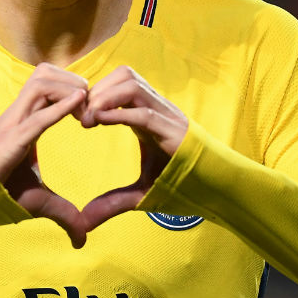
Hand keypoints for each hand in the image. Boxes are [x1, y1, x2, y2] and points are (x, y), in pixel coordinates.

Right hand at [0, 63, 88, 247]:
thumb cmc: (2, 193)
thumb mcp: (41, 201)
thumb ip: (64, 214)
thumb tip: (82, 239)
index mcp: (24, 119)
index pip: (47, 83)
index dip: (71, 84)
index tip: (92, 105)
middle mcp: (18, 115)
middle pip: (44, 73)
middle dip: (72, 79)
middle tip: (92, 102)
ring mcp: (12, 124)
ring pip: (40, 84)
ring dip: (67, 89)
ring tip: (86, 105)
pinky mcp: (11, 141)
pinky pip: (37, 117)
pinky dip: (60, 108)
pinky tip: (79, 104)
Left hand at [78, 65, 188, 230]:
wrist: (221, 191)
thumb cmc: (185, 186)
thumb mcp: (141, 193)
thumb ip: (112, 203)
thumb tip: (83, 222)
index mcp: (149, 115)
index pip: (119, 83)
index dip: (95, 92)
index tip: (75, 114)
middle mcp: (158, 109)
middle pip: (124, 74)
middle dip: (97, 90)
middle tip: (79, 116)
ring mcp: (167, 117)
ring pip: (132, 84)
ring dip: (105, 97)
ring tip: (88, 120)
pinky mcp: (174, 131)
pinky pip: (143, 113)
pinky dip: (118, 114)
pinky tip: (99, 122)